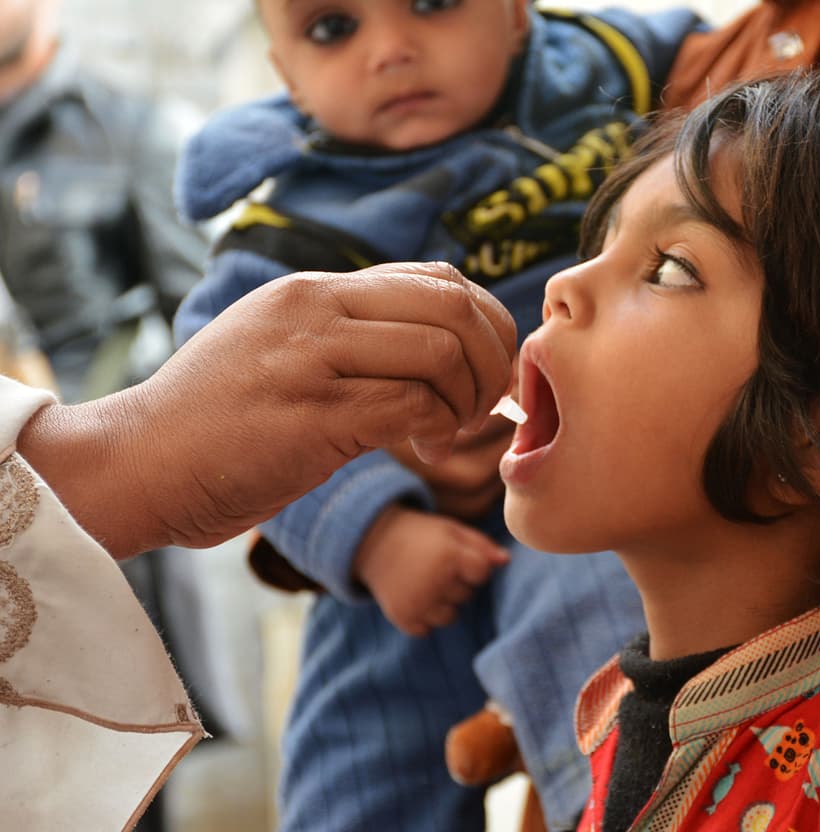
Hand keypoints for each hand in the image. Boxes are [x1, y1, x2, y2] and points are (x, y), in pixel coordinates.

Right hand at [18, 263, 515, 556]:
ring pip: (439, 354)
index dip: (486, 321)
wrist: (135, 462)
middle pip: (452, 307)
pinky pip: (409, 406)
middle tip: (482, 405)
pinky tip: (422, 448)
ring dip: (466, 400)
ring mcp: (310, 361)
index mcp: (313, 291)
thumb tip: (435, 345)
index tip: (486, 367)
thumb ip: (346, 335)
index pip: (437, 276)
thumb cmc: (216, 420)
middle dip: (492, 360)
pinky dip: (437, 429)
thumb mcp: (280, 349)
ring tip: (447, 430)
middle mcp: (314, 312)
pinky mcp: (310, 418)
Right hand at [353, 505, 508, 635]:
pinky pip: (426, 630)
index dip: (474, 566)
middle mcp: (433, 581)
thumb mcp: (452, 530)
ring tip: (424, 582)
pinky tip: (413, 597)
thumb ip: (482, 546)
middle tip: (434, 566)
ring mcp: (417, 602)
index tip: (457, 556)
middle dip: (457, 582)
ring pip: (450, 616)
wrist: (374, 542)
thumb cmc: (421, 535)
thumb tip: (507, 561)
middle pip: (466, 595)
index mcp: (449, 555)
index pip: (482, 573)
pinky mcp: (402, 617)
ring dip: (442, 603)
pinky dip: (423, 618)